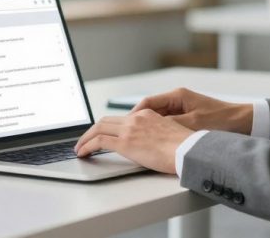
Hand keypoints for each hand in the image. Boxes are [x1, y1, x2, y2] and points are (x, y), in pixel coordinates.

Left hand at [73, 109, 193, 173]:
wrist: (189, 150)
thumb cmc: (185, 148)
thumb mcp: (169, 135)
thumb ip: (155, 136)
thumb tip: (150, 147)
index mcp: (147, 115)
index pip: (121, 118)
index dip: (107, 126)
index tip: (101, 133)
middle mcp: (136, 119)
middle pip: (105, 120)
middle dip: (92, 130)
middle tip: (85, 140)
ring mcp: (129, 129)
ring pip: (98, 128)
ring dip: (85, 138)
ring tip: (79, 148)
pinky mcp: (125, 142)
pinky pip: (98, 142)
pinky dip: (87, 146)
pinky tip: (82, 153)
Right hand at [133, 87, 253, 133]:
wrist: (243, 122)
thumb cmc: (221, 120)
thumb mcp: (193, 124)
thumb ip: (171, 126)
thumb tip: (151, 129)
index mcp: (177, 96)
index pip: (147, 102)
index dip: (134, 114)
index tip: (125, 125)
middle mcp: (178, 99)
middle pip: (150, 109)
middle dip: (138, 121)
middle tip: (127, 133)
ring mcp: (182, 108)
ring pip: (158, 117)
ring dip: (149, 127)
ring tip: (139, 139)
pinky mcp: (188, 117)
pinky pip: (167, 123)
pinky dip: (160, 131)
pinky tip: (156, 142)